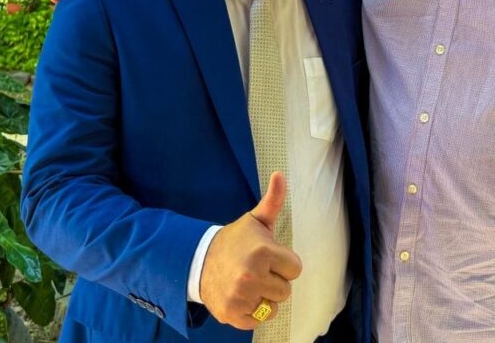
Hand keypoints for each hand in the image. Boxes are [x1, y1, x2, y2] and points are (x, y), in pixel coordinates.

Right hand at [199, 172, 301, 329]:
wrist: (199, 262)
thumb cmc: (235, 241)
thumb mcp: (255, 220)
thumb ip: (273, 200)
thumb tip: (280, 174)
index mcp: (263, 251)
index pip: (296, 269)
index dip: (284, 263)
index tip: (269, 257)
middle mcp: (252, 275)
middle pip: (286, 289)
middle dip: (275, 280)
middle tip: (258, 269)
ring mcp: (241, 296)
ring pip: (274, 306)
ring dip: (265, 296)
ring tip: (250, 282)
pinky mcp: (232, 314)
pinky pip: (259, 320)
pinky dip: (253, 312)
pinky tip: (243, 296)